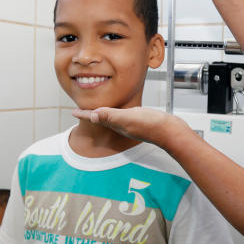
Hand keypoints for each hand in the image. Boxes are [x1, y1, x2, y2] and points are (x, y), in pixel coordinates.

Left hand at [72, 106, 188, 148]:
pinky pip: (123, 117)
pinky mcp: (141, 121)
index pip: (96, 118)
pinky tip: (121, 112)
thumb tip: (92, 116)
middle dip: (91, 115)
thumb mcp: (128, 117)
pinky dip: (117, 114)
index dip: (84, 115)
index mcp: (117, 124)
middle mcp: (122, 126)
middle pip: (102, 119)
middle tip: (82, 112)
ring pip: (112, 119)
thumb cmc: (151, 125)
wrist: (171, 132)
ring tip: (97, 111)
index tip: (73, 112)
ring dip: (103, 115)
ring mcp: (131, 125)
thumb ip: (111, 116)